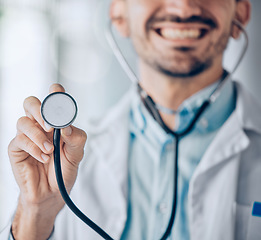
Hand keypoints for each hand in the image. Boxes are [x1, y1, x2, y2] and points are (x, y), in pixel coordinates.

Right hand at [9, 84, 86, 239]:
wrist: (52, 193)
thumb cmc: (64, 169)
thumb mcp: (77, 154)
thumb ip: (76, 138)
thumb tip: (67, 126)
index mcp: (56, 123)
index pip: (53, 101)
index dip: (55, 93)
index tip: (57, 90)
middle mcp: (40, 126)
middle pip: (31, 103)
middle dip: (41, 110)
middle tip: (51, 126)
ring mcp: (27, 136)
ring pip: (23, 120)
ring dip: (38, 135)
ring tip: (50, 151)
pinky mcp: (16, 148)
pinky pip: (19, 140)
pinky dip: (34, 148)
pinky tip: (44, 158)